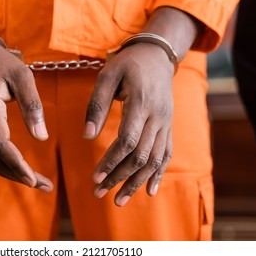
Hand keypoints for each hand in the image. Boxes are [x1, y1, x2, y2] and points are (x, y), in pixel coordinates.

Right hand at [0, 41, 52, 191]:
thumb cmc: (2, 63)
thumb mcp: (22, 76)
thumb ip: (32, 105)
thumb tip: (41, 138)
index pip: (0, 143)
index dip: (16, 164)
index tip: (33, 180)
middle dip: (19, 175)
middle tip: (46, 187)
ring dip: (14, 173)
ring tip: (39, 183)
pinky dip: (7, 164)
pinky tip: (23, 169)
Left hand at [84, 43, 173, 205]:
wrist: (157, 55)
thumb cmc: (127, 64)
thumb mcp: (107, 76)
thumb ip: (97, 106)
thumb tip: (87, 136)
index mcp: (141, 103)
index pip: (127, 141)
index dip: (111, 162)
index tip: (95, 178)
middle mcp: (158, 116)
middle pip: (140, 155)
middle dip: (119, 177)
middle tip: (99, 193)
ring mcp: (166, 122)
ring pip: (154, 160)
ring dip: (136, 182)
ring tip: (120, 201)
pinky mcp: (168, 126)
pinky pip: (166, 153)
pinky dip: (158, 174)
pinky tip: (149, 191)